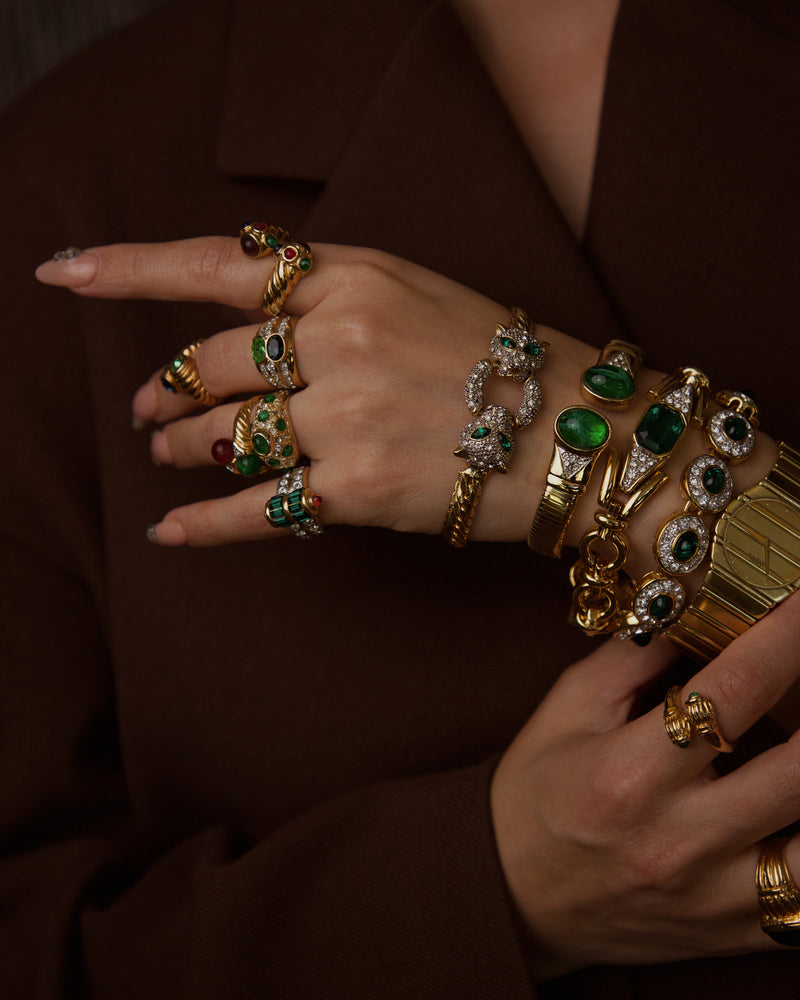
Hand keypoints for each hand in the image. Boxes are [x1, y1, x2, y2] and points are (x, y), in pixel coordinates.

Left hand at [36, 237, 595, 545]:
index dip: (130, 268)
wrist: (571, 431)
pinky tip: (170, 532)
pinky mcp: (355, 491)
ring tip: (165, 454)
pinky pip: (253, 509)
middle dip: (162, 393)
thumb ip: (324, 286)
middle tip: (145, 413)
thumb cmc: (496, 355)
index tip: (67, 274)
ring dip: (178, 449)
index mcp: (349, 277)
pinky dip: (202, 525)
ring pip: (220, 437)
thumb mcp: (411, 286)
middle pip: (207, 366)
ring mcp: (343, 417)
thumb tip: (238, 303)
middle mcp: (337, 341)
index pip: (214, 265)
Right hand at [491, 593, 799, 978]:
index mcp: (632, 774)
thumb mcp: (565, 709)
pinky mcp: (731, 932)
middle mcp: (681, 839)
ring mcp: (714, 896)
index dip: (784, 639)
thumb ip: (631, 658)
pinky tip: (793, 811)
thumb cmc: (535, 797)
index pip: (733, 691)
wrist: (513, 898)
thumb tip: (692, 613)